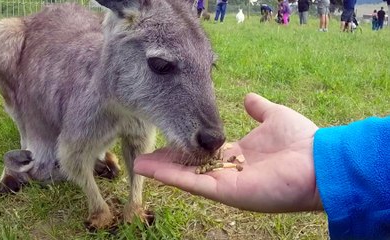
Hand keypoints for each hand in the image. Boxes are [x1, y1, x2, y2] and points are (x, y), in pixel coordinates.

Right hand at [134, 93, 322, 212]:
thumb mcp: (275, 117)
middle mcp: (228, 172)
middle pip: (190, 166)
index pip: (203, 152)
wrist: (320, 160)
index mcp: (237, 155)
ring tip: (139, 163)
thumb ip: (259, 109)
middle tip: (143, 155)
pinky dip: (170, 176)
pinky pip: (193, 184)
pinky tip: (150, 168)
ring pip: (186, 177)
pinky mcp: (226, 192)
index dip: (184, 146)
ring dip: (162, 170)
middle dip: (167, 161)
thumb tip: (248, 98)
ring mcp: (225, 184)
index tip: (165, 138)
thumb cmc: (301, 141)